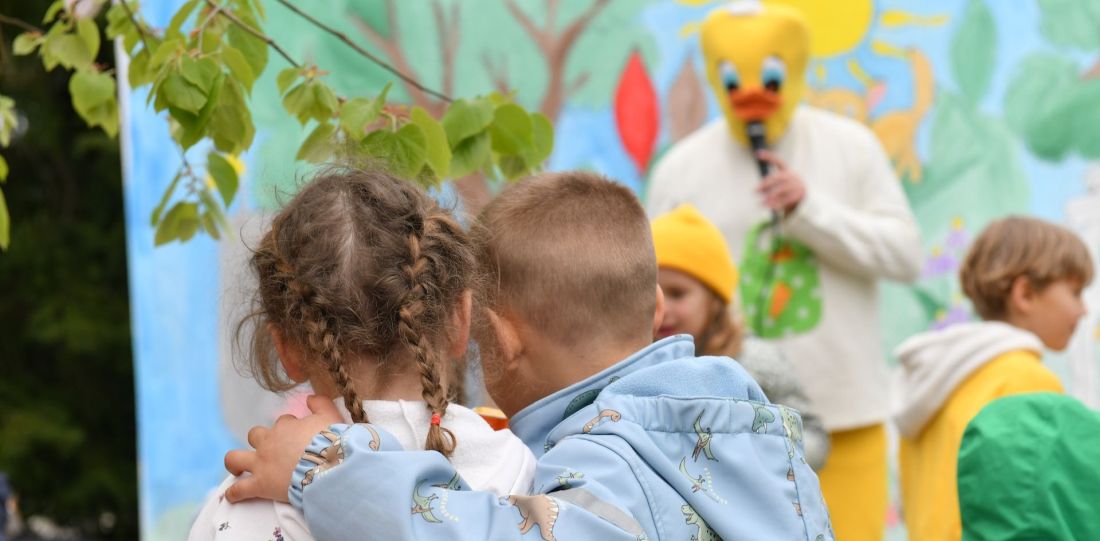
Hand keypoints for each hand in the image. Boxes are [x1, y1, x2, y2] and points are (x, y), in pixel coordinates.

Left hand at [223, 395, 342, 502]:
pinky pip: (239, 489)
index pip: (283, 423)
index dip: (290, 429)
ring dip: (234, 462)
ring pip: (235, 458)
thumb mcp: (330, 416)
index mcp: (285, 427)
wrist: (327, 466)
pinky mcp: (259, 485)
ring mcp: (261, 464)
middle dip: (260, 440)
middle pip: (255, 435)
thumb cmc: (331, 442)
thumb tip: (310, 397)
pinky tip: (233, 495)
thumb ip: (320, 403)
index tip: (298, 438)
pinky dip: (234, 493)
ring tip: (237, 469)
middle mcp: (269, 443)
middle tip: (271, 450)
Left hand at [756, 150, 805, 213]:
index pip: (778, 161)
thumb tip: (757, 189)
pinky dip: (777, 203)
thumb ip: (771, 184)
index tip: (757, 153)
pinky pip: (786, 199)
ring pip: (781, 190)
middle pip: (778, 178)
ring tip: (761, 202)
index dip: (768, 157)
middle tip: (755, 190)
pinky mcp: (799, 194)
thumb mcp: (782, 184)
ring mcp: (797, 185)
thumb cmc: (789, 191)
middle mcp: (793, 176)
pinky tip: (769, 207)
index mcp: (787, 171)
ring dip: (770, 196)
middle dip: (765, 184)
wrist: (806, 200)